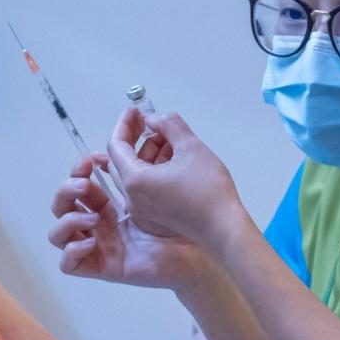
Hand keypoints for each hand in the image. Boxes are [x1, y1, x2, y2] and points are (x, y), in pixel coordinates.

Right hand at [49, 156, 210, 293]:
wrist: (199, 250)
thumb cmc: (180, 220)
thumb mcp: (155, 186)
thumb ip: (137, 163)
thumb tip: (117, 144)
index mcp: (109, 205)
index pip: (79, 186)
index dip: (79, 170)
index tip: (93, 159)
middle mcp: (99, 225)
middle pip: (62, 205)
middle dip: (67, 189)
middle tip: (85, 183)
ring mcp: (100, 248)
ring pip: (58, 235)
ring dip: (68, 219)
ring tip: (94, 216)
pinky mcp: (104, 269)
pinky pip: (68, 265)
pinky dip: (73, 250)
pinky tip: (94, 240)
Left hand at [107, 108, 251, 254]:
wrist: (223, 228)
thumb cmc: (208, 191)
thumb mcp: (190, 146)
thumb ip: (169, 125)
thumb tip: (155, 119)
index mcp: (134, 180)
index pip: (116, 145)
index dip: (125, 124)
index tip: (135, 111)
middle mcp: (131, 197)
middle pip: (122, 159)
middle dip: (136, 137)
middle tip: (152, 122)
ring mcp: (141, 208)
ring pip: (134, 172)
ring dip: (147, 152)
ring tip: (171, 139)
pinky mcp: (152, 214)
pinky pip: (143, 185)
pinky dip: (153, 168)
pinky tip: (172, 156)